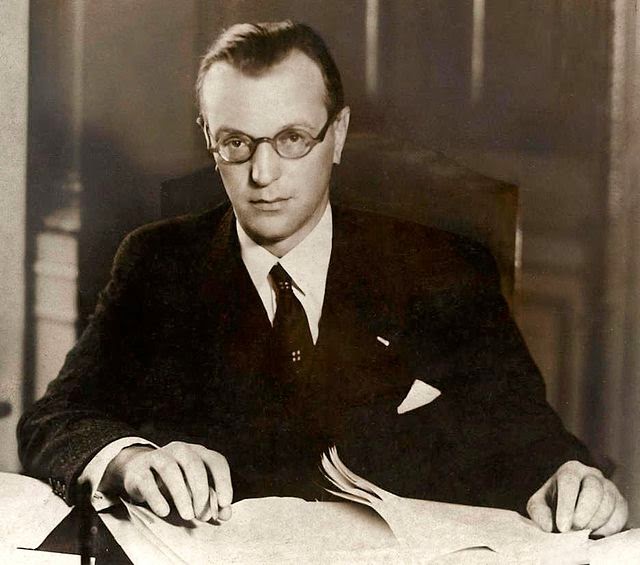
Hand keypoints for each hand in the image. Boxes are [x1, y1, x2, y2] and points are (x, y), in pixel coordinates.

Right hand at [101, 441, 232, 521]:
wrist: (139, 472)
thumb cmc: (175, 482)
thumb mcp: (194, 489)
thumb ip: (211, 500)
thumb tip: (225, 514)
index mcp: (198, 452)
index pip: (216, 461)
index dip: (223, 481)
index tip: (224, 503)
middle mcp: (180, 450)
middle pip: (194, 465)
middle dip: (201, 491)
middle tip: (202, 515)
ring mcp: (158, 457)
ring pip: (170, 470)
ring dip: (181, 495)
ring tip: (188, 516)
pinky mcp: (138, 470)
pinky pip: (147, 482)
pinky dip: (157, 497)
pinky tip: (165, 511)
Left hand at [527, 460, 627, 535]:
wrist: (570, 513)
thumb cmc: (552, 506)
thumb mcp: (539, 507)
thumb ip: (540, 514)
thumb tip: (549, 526)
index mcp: (569, 470)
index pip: (569, 481)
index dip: (566, 505)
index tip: (562, 527)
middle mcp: (591, 474)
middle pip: (593, 490)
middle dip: (583, 513)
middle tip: (574, 529)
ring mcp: (608, 486)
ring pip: (608, 503)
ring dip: (595, 522)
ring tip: (581, 531)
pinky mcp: (620, 502)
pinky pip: (619, 515)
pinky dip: (608, 528)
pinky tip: (594, 532)